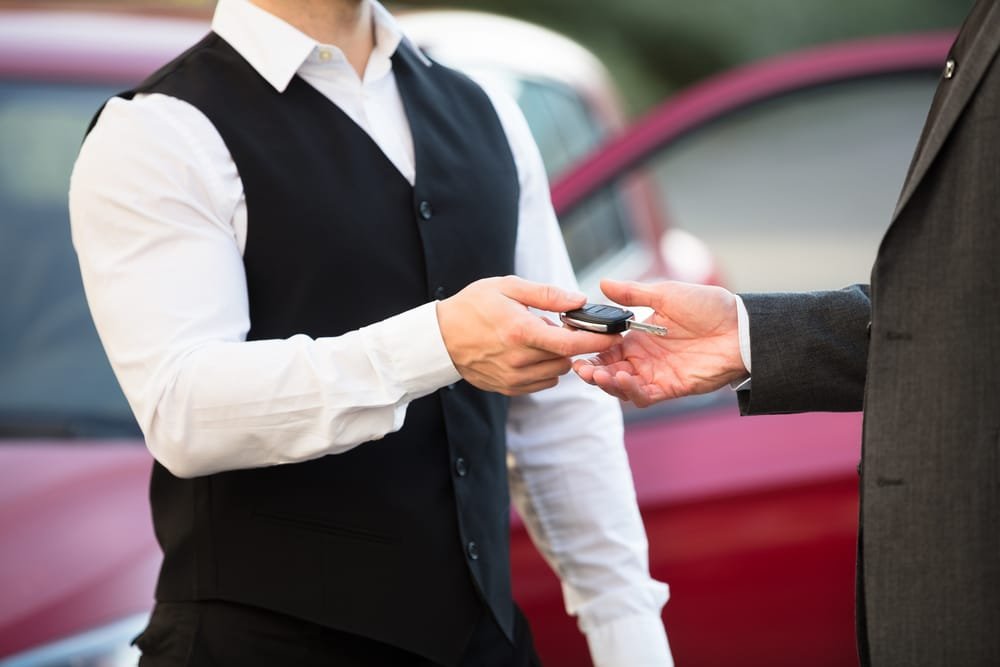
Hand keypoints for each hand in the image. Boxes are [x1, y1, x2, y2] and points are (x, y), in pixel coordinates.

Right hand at [437, 276, 618, 395]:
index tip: (616, 333)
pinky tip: (530, 352)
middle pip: (567, 359)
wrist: (439, 338)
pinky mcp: (508, 388)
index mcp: (520, 332)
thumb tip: (580, 300)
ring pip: (557, 371)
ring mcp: (513, 377)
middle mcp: (519, 360)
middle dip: (572, 343)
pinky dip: (545, 368)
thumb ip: (547, 294)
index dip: (598, 340)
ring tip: (539, 338)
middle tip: (559, 325)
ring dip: (558, 356)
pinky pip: (543, 382)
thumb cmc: (472, 306)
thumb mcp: (507, 287)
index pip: (571, 343)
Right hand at [573, 279, 746, 406]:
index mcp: (639, 336)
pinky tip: (622, 379)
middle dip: (592, 371)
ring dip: (607, 383)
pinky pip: (644, 396)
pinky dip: (630, 391)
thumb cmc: (708, 306)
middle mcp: (644, 358)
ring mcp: (657, 374)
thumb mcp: (666, 294)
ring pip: (622, 386)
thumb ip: (633, 294)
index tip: (576, 344)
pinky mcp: (671, 388)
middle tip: (580, 367)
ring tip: (597, 375)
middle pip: (609, 370)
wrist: (741, 327)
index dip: (590, 349)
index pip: (606, 348)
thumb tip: (602, 283)